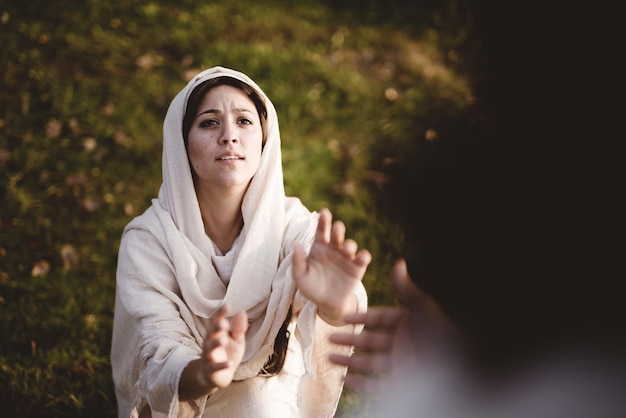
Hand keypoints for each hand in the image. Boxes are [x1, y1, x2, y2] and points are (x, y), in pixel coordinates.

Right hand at [179, 304, 247, 399]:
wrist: (217, 377)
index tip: (227, 305)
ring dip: (215, 344)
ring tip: (223, 340)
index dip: (220, 313)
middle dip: (215, 327)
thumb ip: (239, 328)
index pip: (216, 320)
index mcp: (217, 333)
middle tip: (222, 322)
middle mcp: (210, 343)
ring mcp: (209, 357)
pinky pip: (214, 367)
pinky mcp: (211, 370)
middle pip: (211, 333)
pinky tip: (229, 364)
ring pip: (209, 349)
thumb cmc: (227, 354)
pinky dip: (221, 366)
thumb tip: (241, 310)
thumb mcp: (236, 341)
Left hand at [293, 208, 370, 325]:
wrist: (327, 304)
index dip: (323, 220)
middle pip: (337, 233)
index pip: (321, 230)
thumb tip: (296, 245)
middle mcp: (334, 248)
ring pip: (351, 244)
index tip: (324, 212)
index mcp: (319, 247)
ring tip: (347, 249)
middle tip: (337, 228)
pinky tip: (361, 257)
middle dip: (338, 228)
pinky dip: (363, 255)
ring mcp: (346, 257)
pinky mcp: (357, 268)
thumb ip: (297, 261)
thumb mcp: (300, 276)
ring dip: (350, 244)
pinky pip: (363, 257)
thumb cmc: (311, 288)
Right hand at [328, 258, 451, 394]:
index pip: (381, 318)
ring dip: (350, 361)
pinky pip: (376, 385)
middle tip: (329, 338)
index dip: (362, 318)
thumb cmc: (442, 335)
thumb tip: (398, 262)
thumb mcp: (423, 308)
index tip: (344, 317)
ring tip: (330, 358)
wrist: (458, 370)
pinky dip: (360, 384)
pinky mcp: (401, 384)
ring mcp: (402, 364)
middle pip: (372, 341)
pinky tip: (345, 380)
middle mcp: (404, 343)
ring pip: (370, 363)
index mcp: (410, 323)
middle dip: (350, 340)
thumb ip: (406, 288)